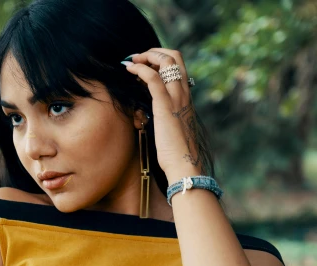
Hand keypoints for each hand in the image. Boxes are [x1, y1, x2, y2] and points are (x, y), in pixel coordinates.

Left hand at [123, 49, 201, 181]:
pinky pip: (153, 78)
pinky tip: (129, 70)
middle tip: (137, 58)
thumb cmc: (176, 151)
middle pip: (175, 56)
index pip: (178, 66)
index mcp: (186, 97)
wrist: (184, 163)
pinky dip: (140, 69)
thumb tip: (154, 112)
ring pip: (166, 61)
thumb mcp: (172, 127)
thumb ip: (166, 114)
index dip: (161, 59)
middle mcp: (184, 93)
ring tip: (131, 62)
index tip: (145, 63)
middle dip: (154, 51)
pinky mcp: (165, 105)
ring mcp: (176, 97)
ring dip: (146, 56)